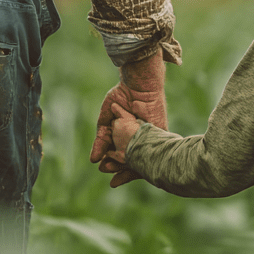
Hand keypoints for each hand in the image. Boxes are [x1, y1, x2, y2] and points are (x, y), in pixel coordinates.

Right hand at [90, 53, 166, 186]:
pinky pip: (153, 152)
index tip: (101, 168)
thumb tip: (93, 160)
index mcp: (124, 134)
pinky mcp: (159, 134)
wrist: (139, 83)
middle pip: (129, 159)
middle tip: (105, 169)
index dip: (110, 163)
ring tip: (114, 170)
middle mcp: (136, 138)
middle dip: (117, 167)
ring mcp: (148, 137)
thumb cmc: (122, 96)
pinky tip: (133, 167)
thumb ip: (102, 140)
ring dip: (128, 167)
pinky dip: (143, 160)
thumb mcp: (107, 120)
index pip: (118, 154)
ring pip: (140, 158)